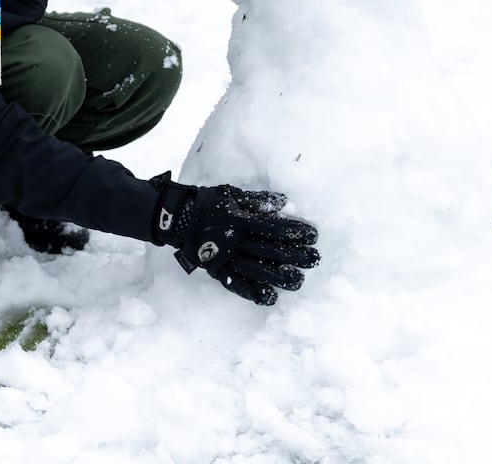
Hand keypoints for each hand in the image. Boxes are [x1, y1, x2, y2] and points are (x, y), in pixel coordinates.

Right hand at [150, 173, 319, 305]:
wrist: (177, 218)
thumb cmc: (207, 202)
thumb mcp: (230, 194)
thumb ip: (256, 200)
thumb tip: (282, 202)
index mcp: (237, 220)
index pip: (271, 228)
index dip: (294, 232)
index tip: (312, 235)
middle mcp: (232, 241)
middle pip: (268, 251)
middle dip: (294, 256)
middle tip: (315, 259)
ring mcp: (224, 258)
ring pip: (255, 271)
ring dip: (279, 277)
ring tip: (298, 280)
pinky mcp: (216, 270)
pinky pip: (235, 284)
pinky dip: (252, 292)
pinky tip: (270, 298)